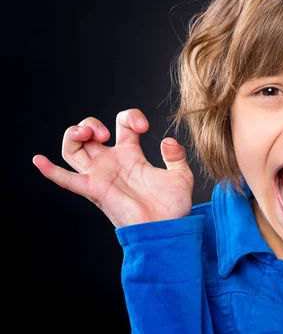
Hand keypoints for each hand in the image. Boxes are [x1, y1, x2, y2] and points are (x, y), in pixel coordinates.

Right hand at [32, 109, 193, 226]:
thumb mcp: (181, 175)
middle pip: (87, 135)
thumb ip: (176, 156)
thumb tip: (166, 141)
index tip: (144, 127)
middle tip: (107, 133)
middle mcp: (111, 162)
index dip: (130, 117)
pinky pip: (66, 180)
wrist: (167, 228)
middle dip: (90, 123)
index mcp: (131, 154)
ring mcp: (101, 175)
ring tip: (89, 133)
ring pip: (72, 149)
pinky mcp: (94, 190)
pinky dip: (51, 171)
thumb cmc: (173, 206)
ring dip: (73, 135)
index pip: (122, 125)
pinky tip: (39, 160)